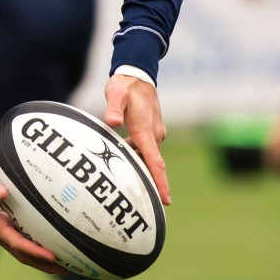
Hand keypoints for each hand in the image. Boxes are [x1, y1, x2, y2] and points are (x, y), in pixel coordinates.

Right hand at [0, 168, 65, 274]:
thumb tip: (3, 191)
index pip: (17, 243)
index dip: (35, 251)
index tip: (52, 256)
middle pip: (23, 254)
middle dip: (43, 264)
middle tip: (66, 269)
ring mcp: (1, 231)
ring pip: (23, 251)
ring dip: (42, 259)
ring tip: (64, 263)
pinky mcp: (3, 225)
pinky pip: (22, 240)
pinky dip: (36, 246)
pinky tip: (49, 243)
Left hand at [104, 75, 169, 205]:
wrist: (137, 74)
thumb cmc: (125, 86)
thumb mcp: (115, 95)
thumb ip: (113, 109)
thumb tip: (112, 122)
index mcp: (146, 131)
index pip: (155, 162)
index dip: (160, 182)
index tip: (166, 200)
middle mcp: (154, 134)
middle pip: (153, 164)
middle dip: (151, 183)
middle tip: (145, 205)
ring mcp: (155, 132)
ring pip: (148, 156)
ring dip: (140, 167)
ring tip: (127, 183)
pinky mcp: (151, 129)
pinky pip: (145, 148)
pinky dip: (137, 155)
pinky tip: (123, 156)